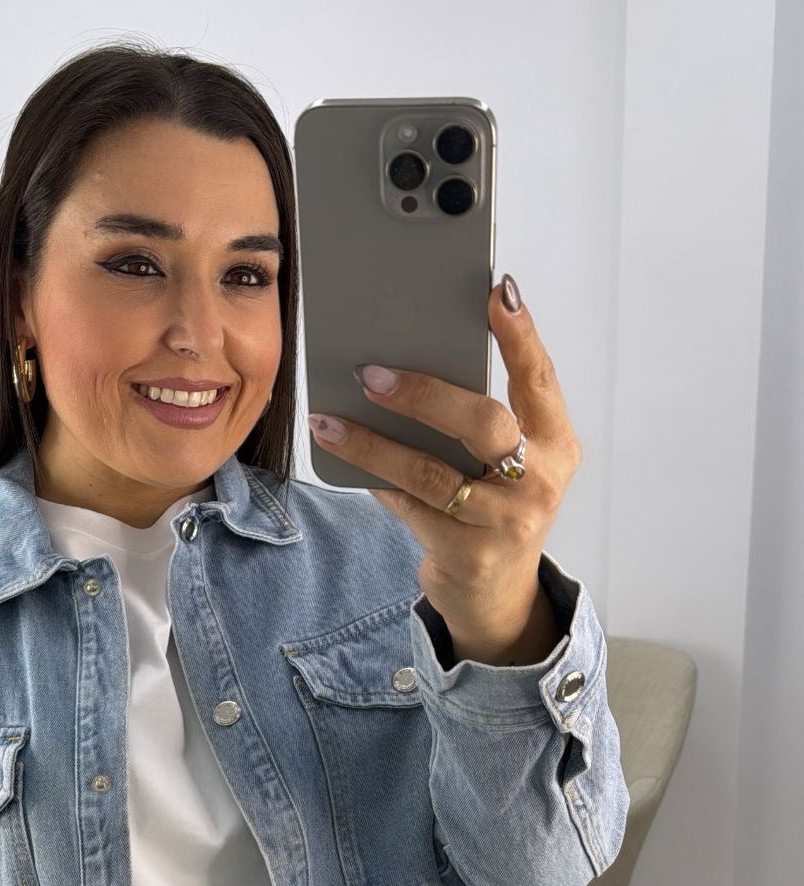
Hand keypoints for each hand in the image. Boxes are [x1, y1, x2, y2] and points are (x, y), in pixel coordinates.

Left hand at [307, 280, 581, 653]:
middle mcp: (539, 481)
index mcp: (556, 444)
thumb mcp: (505, 464)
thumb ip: (478, 421)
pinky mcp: (469, 554)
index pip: (539, 378)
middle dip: (424, 394)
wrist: (498, 595)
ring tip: (329, 420)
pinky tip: (342, 458)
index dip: (520, 334)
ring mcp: (507, 522)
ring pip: (431, 472)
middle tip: (371, 372)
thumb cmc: (493, 508)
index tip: (495, 291)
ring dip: (374, 443)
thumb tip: (401, 362)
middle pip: (483, 423)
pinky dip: (375, 481)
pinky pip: (410, 507)